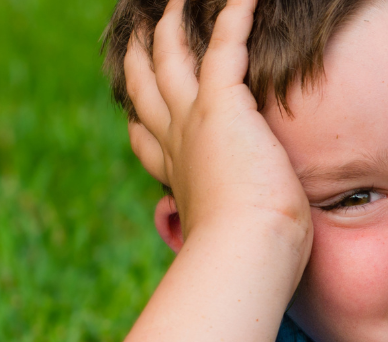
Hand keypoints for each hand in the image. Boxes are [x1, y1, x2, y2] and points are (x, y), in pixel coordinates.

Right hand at [124, 0, 309, 244]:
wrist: (246, 251)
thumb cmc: (250, 260)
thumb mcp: (230, 245)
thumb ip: (227, 239)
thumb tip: (244, 269)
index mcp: (179, 178)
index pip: (150, 143)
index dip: (141, 122)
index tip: (137, 114)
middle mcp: (177, 145)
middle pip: (147, 91)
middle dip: (141, 60)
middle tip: (138, 36)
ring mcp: (193, 121)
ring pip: (172, 59)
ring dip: (173, 28)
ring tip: (177, 4)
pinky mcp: (222, 104)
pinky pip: (226, 46)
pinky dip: (235, 18)